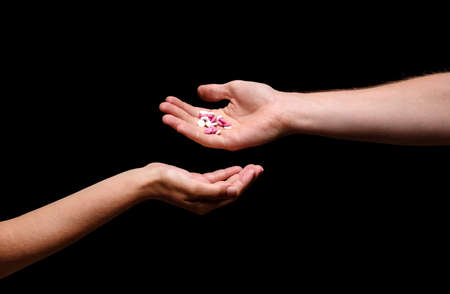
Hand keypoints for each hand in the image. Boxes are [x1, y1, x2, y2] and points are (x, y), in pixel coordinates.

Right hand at [137, 163, 262, 214]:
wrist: (149, 180)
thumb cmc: (169, 183)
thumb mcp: (193, 186)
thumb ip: (215, 190)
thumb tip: (234, 192)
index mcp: (207, 205)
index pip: (232, 194)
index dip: (245, 183)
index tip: (255, 171)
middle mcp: (206, 201)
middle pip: (232, 190)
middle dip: (246, 180)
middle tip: (258, 168)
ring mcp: (201, 192)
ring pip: (226, 184)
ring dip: (239, 176)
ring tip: (251, 167)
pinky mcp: (197, 183)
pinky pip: (216, 179)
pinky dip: (226, 174)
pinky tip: (236, 168)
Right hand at [160, 80, 286, 150]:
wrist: (280, 108)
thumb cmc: (262, 97)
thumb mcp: (233, 88)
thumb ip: (215, 91)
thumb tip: (198, 91)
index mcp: (223, 115)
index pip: (198, 112)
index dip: (183, 107)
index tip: (168, 100)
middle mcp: (222, 127)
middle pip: (194, 123)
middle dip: (178, 115)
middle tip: (162, 108)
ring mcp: (225, 136)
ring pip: (198, 132)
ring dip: (181, 124)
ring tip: (165, 116)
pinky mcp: (230, 143)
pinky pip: (207, 140)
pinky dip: (192, 133)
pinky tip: (180, 126)